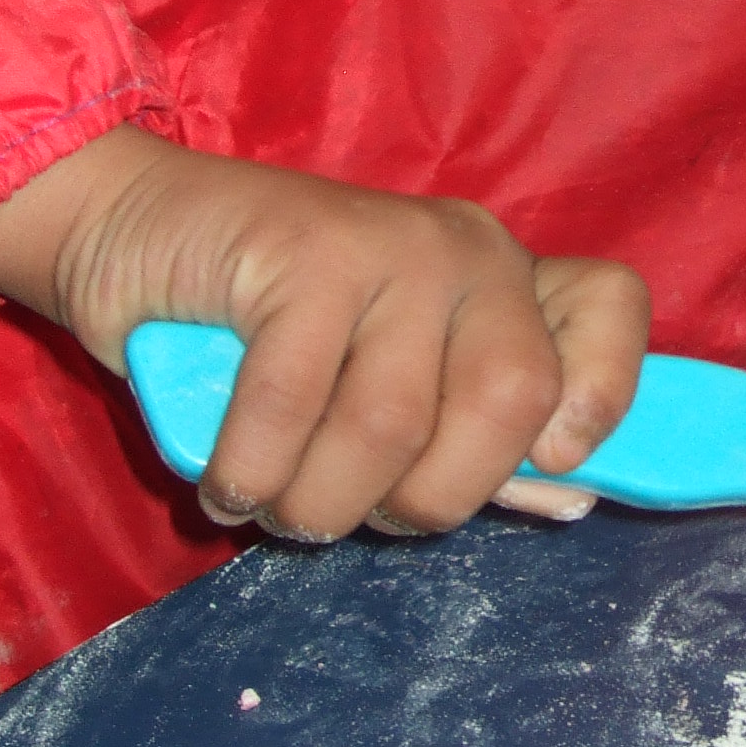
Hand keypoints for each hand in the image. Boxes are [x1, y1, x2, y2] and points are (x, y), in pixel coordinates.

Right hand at [0, 128, 648, 541]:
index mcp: (504, 282)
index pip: (612, 304)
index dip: (601, 392)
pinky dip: (250, 474)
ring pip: (390, 424)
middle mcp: (468, 250)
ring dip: (318, 504)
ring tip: (273, 500)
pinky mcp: (305, 251)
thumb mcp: (383, 391)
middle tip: (355, 512)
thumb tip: (573, 498)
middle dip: (429, 499)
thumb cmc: (266, 340)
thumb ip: (472, 440)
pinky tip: (224, 478)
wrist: (133, 234)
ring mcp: (390, 242)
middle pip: (509, 399)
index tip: (551, 460)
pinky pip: (290, 407)